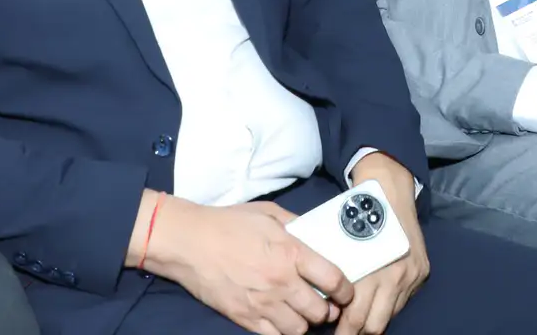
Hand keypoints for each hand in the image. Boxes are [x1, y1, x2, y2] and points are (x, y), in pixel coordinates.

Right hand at [134, 192, 354, 334]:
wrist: (189, 241)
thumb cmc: (229, 222)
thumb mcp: (269, 213)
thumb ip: (297, 225)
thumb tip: (316, 236)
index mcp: (291, 253)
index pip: (333, 279)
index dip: (346, 290)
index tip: (346, 291)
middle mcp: (281, 282)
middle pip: (320, 312)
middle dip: (327, 309)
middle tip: (324, 303)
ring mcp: (262, 303)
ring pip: (299, 330)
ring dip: (305, 322)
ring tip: (301, 312)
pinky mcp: (244, 317)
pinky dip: (282, 331)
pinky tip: (281, 319)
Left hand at [336, 154, 430, 334]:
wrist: (390, 190)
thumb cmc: (357, 215)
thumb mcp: (341, 244)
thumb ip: (339, 275)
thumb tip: (326, 303)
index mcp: (370, 270)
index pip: (355, 317)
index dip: (343, 331)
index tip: (334, 334)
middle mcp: (394, 276)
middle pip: (374, 324)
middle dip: (357, 332)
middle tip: (344, 332)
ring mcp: (411, 276)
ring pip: (389, 316)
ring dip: (374, 320)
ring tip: (360, 321)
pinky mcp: (422, 272)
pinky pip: (403, 300)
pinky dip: (388, 304)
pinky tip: (378, 300)